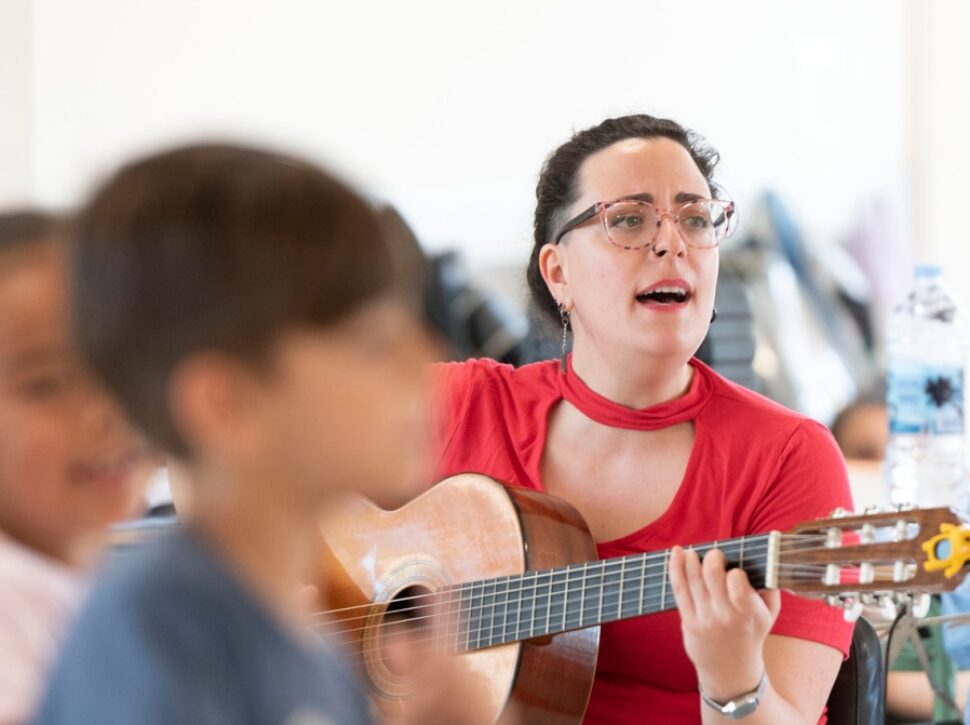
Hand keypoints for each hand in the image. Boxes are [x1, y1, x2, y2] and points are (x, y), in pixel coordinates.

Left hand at [669, 546, 780, 700]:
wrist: (731, 670)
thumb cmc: (751, 635)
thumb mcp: (769, 616)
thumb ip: (771, 588)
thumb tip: (769, 559)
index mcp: (749, 614)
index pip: (738, 585)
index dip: (734, 571)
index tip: (734, 570)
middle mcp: (726, 616)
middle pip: (712, 575)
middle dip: (712, 557)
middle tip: (715, 555)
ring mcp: (705, 619)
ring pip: (693, 579)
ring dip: (690, 559)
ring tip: (692, 552)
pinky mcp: (689, 622)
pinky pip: (679, 590)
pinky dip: (675, 568)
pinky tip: (676, 554)